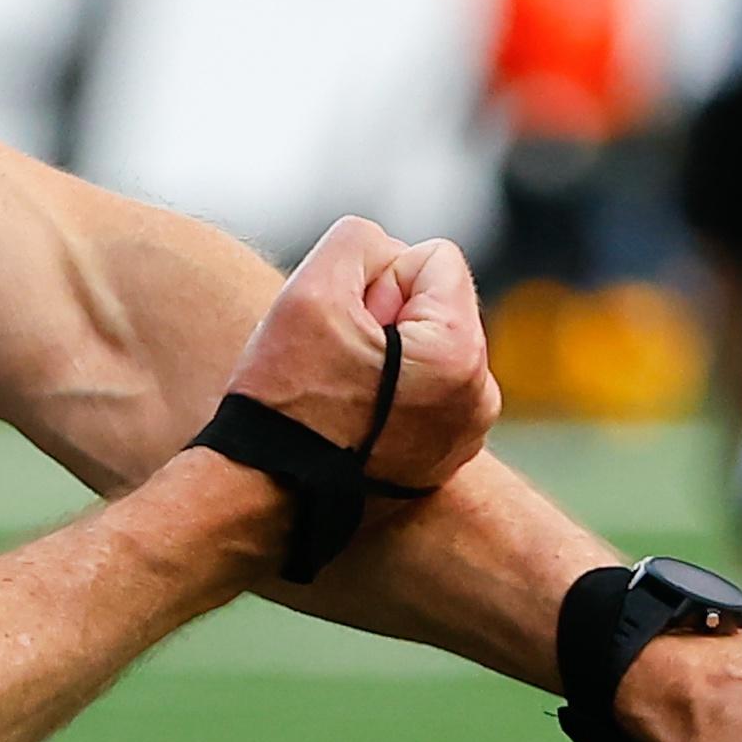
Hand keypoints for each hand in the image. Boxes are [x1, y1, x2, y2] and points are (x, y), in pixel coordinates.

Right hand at [224, 217, 500, 491]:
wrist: (261, 499)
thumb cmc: (284, 399)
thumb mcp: (311, 291)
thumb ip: (359, 241)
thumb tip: (388, 254)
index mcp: (462, 355)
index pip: (433, 260)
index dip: (376, 280)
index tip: (344, 329)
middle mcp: (480, 397)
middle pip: (433, 305)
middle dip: (385, 318)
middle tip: (335, 364)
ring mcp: (466, 435)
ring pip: (425, 347)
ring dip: (385, 357)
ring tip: (338, 394)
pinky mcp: (444, 459)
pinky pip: (422, 392)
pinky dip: (388, 396)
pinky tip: (346, 421)